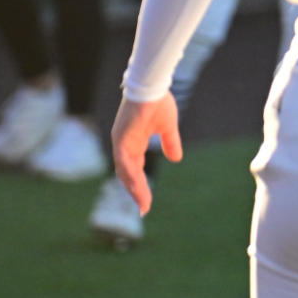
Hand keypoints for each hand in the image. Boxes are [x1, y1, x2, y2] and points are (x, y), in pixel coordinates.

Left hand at [110, 95, 182, 214]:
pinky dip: (130, 175)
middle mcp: (124, 145)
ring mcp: (121, 142)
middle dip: (136, 192)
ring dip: (134, 189)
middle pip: (128, 175)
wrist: (152, 87)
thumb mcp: (167, 128)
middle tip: (144, 210)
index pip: (135, 170)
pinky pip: (124, 161)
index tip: (147, 202)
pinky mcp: (121, 138)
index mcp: (134, 142)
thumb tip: (176, 159)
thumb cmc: (159, 102)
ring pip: (125, 172)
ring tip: (143, 204)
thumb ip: (170, 143)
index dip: (141, 186)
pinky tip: (137, 187)